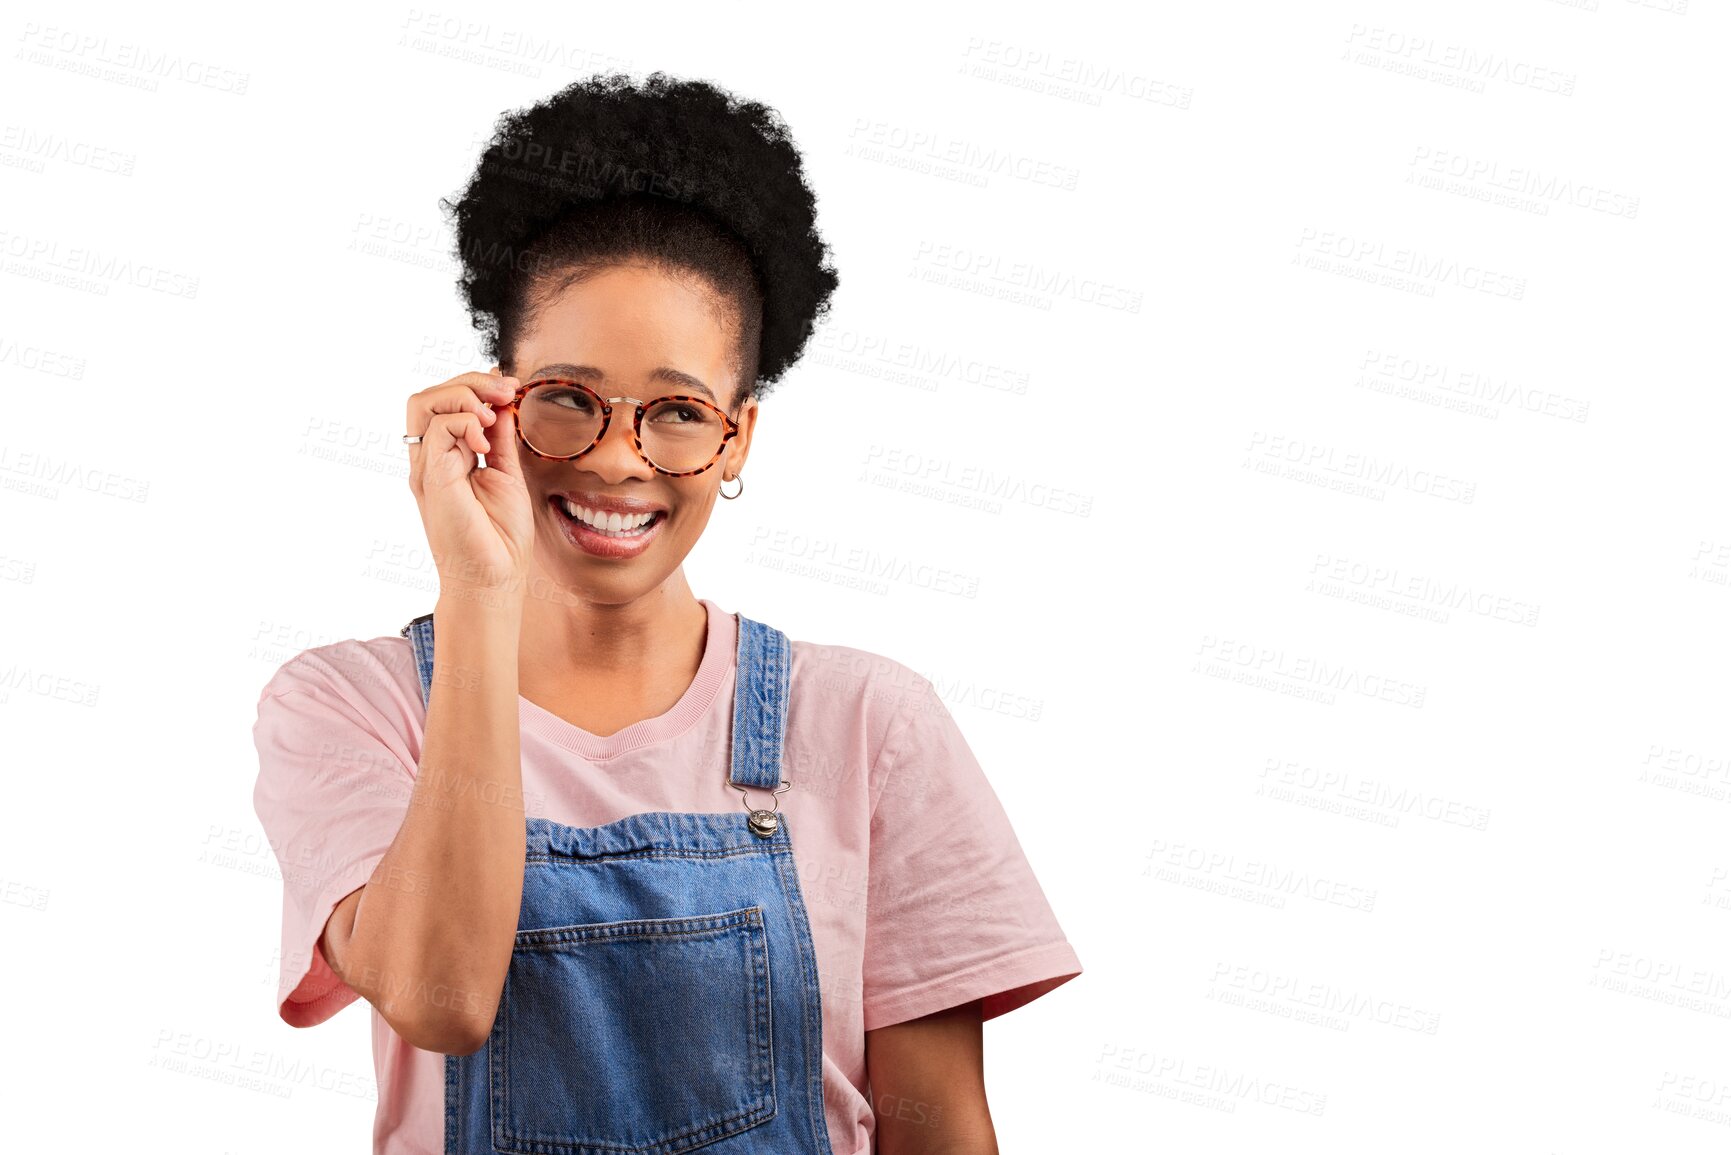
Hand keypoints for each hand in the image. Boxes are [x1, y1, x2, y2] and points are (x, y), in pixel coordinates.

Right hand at [405, 367, 532, 599]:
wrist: (494, 580)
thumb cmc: (500, 539)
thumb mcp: (506, 474)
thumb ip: (500, 440)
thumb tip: (502, 404)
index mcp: (446, 459)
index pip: (445, 404)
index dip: (475, 386)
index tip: (512, 387)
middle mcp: (431, 461)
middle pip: (429, 396)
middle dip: (470, 381)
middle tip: (506, 390)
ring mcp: (427, 469)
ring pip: (423, 403)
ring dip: (463, 395)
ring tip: (492, 414)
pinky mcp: (432, 479)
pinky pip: (437, 429)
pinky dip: (465, 422)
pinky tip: (486, 443)